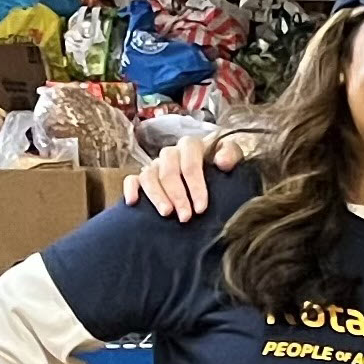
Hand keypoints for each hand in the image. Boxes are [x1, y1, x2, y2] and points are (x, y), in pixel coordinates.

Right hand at [122, 133, 246, 218]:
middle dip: (177, 195)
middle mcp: (171, 154)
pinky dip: (131, 189)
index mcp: (191, 146)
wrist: (213, 174)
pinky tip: (133, 202)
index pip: (190, 162)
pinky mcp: (143, 177)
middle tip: (186, 217)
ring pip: (149, 175)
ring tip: (166, 213)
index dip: (195, 185)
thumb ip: (231, 155)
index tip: (201, 208)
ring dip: (157, 195)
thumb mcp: (232, 157)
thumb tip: (221, 162)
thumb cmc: (221, 168)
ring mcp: (156, 165)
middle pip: (168, 170)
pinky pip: (132, 179)